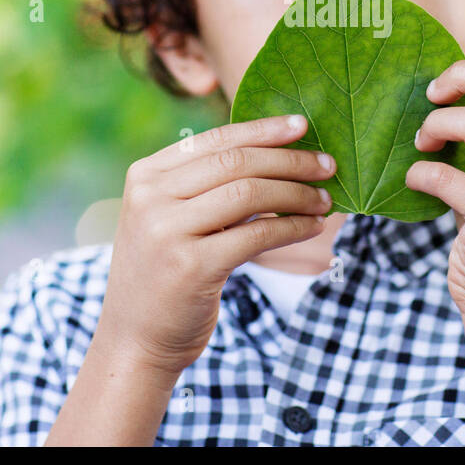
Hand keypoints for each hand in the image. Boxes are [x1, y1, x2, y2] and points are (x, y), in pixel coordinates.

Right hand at [99, 114, 334, 376]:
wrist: (136, 339)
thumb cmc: (166, 272)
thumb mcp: (169, 217)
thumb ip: (204, 184)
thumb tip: (278, 152)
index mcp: (145, 175)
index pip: (215, 140)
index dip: (263, 129)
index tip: (302, 125)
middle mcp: (150, 198)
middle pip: (236, 163)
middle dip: (289, 161)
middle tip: (328, 165)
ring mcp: (167, 232)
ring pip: (250, 194)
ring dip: (297, 195)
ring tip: (324, 200)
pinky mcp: (191, 267)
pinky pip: (256, 235)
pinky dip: (292, 228)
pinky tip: (312, 227)